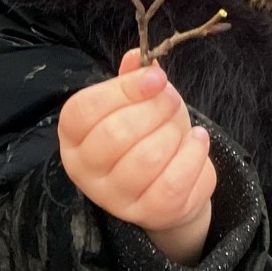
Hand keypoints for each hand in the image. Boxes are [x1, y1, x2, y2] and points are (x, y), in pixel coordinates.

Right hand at [58, 52, 215, 264]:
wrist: (166, 188)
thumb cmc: (146, 135)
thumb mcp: (134, 102)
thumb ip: (132, 78)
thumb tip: (138, 56)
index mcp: (73, 136)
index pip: (86, 109)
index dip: (124, 89)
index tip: (155, 79)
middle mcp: (85, 171)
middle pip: (116, 134)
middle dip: (155, 109)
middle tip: (171, 100)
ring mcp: (115, 198)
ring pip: (147, 158)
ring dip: (174, 132)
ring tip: (181, 126)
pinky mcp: (149, 214)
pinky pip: (174, 182)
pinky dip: (193, 155)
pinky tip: (197, 141)